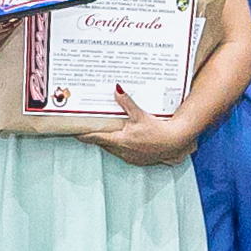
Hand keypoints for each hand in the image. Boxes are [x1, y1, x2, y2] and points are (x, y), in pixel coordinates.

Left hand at [82, 85, 196, 167]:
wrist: (175, 142)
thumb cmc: (159, 130)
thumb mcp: (141, 114)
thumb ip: (127, 103)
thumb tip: (117, 90)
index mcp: (120, 141)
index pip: (96, 138)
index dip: (84, 136)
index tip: (74, 133)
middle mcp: (122, 151)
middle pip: (104, 144)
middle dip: (97, 137)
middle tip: (90, 129)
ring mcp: (130, 158)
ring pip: (113, 150)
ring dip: (109, 142)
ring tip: (106, 133)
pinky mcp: (138, 160)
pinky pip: (124, 154)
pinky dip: (120, 147)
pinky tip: (124, 141)